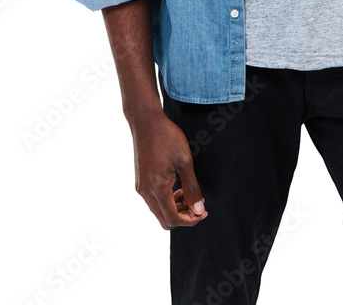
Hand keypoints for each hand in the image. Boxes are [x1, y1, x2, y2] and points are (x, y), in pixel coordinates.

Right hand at [128, 108, 208, 228]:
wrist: (146, 122)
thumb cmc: (167, 137)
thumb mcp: (185, 161)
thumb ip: (192, 188)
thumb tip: (198, 210)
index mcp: (157, 188)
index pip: (174, 219)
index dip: (191, 220)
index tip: (203, 211)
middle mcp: (145, 192)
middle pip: (165, 220)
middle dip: (184, 216)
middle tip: (197, 203)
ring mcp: (141, 187)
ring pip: (159, 211)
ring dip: (175, 208)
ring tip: (188, 193)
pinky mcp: (140, 181)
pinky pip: (153, 201)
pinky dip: (166, 200)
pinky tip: (177, 186)